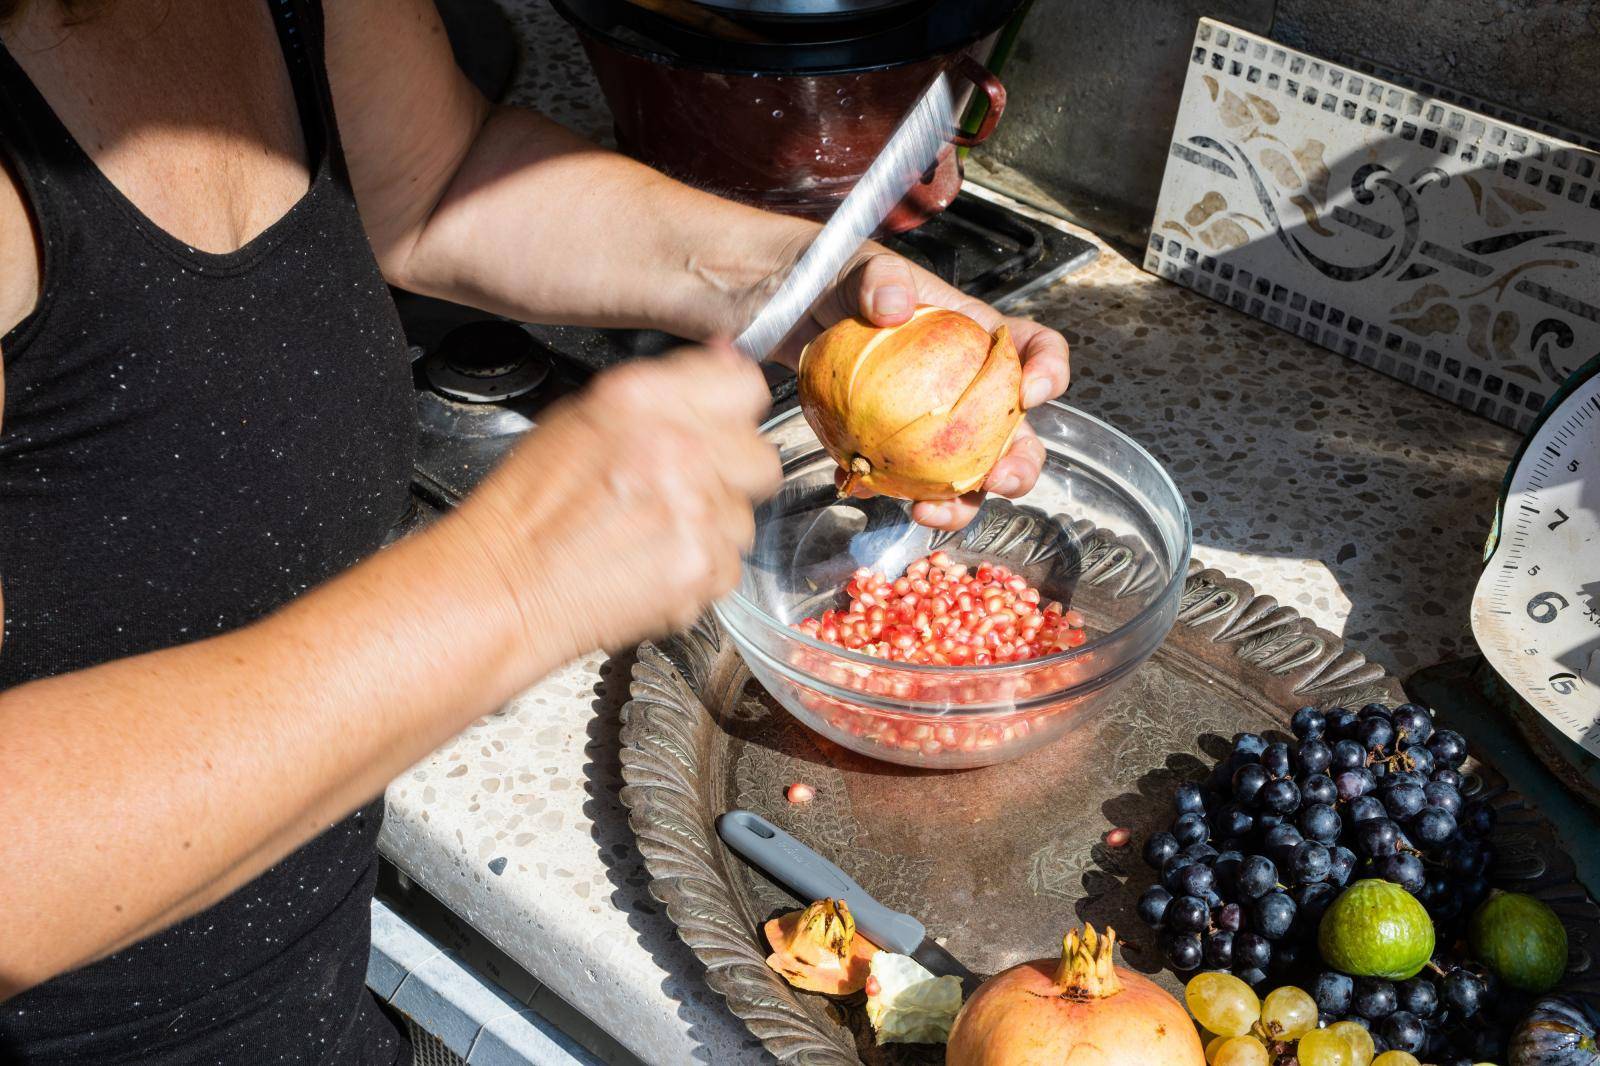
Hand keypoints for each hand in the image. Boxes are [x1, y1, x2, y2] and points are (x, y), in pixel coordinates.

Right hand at [454, 343, 781, 659]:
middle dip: (730, 474)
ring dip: (712, 525)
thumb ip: (663, 391)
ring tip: (654, 533)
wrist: (503, 587)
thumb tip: (724, 360)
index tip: (724, 427)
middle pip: (760, 454)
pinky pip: (730, 563)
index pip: (744, 386)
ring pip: (745, 515)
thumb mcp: (581, 417)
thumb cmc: (528, 510)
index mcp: (642, 398)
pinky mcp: (705, 566)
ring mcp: (698, 509)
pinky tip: (654, 563)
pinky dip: (699, 568)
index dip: (734, 411)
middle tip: (686, 490)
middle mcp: (678, 447)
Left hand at [778, 249, 1069, 530]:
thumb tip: (894, 304)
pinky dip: (897, 496)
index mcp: (976, 336)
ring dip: (962, 503)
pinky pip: (909, 481)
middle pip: (1015, 432)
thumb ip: (880, 278)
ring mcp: (931, 424)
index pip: (1033, 348)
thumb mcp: (860, 267)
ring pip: (967, 473)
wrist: (791, 310)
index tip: (1031, 393)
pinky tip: (873, 493)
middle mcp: (965, 387)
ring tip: (933, 510)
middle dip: (1021, 465)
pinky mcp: (894, 447)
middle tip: (1000, 480)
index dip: (1049, 371)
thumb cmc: (840, 283)